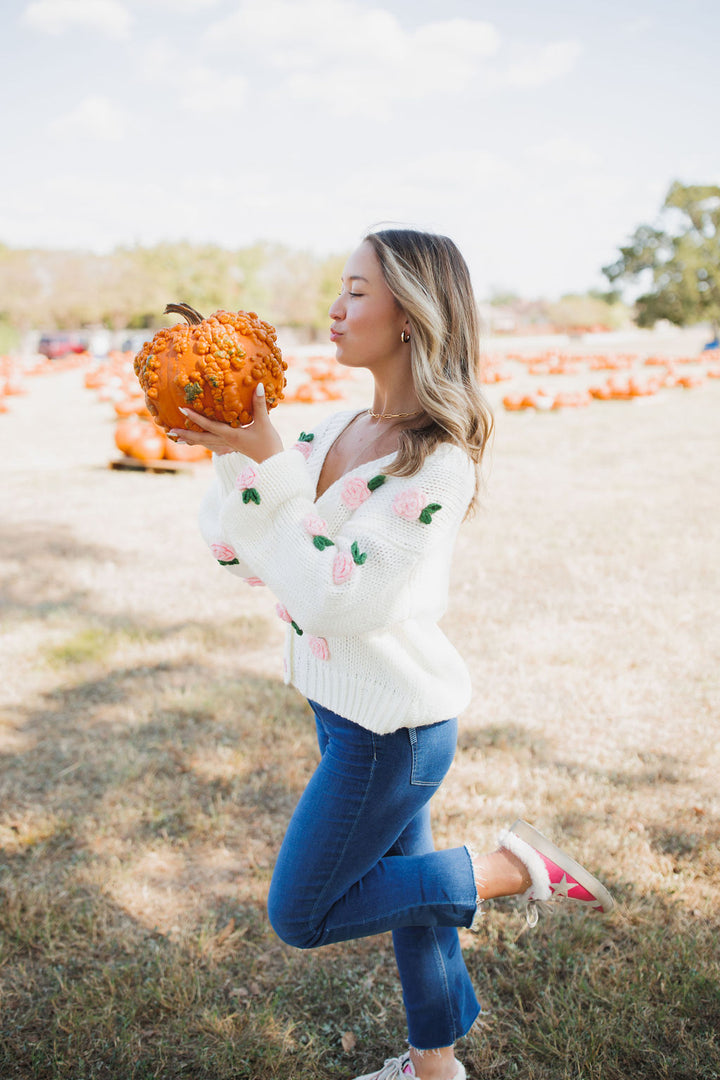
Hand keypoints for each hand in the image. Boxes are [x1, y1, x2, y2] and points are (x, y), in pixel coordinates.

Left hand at [169, 384, 283, 461]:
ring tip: (176, 437)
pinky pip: (211, 443)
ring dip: (190, 439)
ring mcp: (227, 446)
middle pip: (201, 438)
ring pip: (204, 442)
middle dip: (186, 433)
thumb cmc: (269, 443)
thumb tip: (259, 386)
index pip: (209, 425)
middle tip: (170, 430)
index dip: (195, 417)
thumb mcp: (265, 422)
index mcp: (231, 435)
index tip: (182, 409)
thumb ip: (260, 404)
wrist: (273, 463)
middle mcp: (225, 441)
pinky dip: (200, 441)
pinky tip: (195, 439)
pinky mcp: (231, 447)